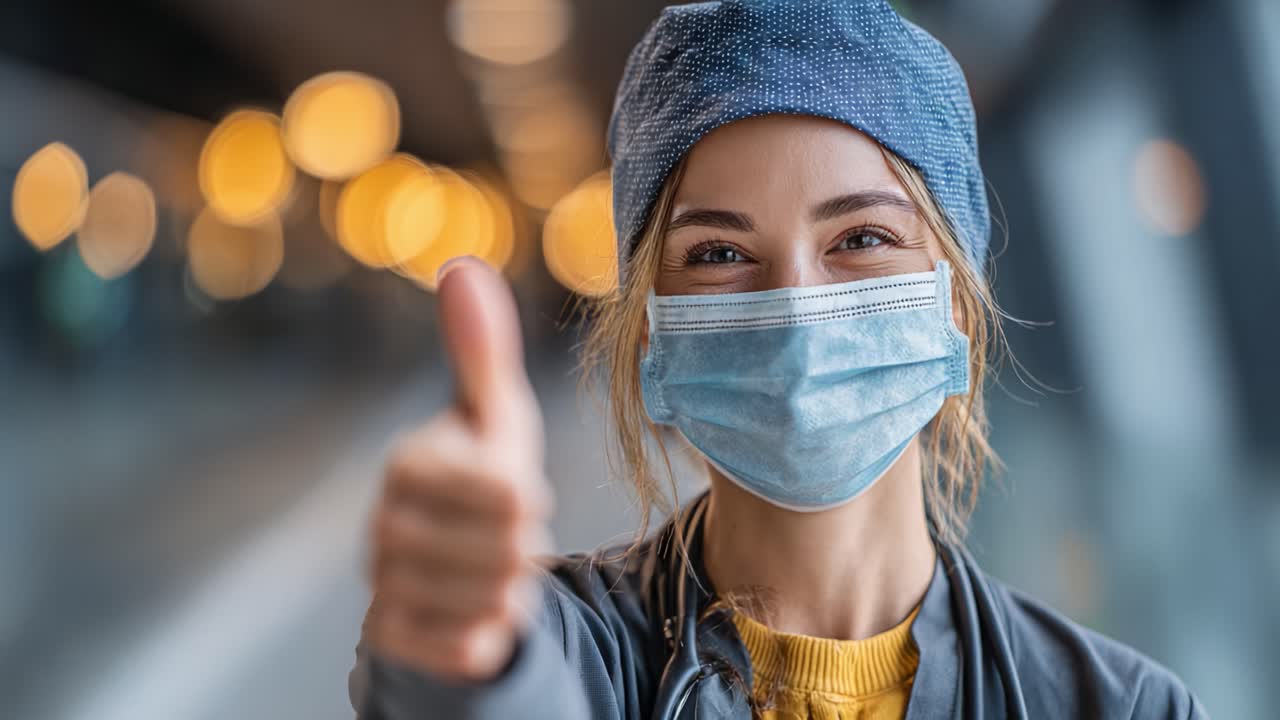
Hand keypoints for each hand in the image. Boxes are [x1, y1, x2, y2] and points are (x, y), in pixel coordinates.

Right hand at [365, 256, 551, 680]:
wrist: (453, 561)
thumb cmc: (483, 474)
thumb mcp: (496, 414)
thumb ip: (483, 349)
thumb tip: (462, 265)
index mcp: (409, 463)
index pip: (504, 490)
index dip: (528, 499)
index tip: (525, 497)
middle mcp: (383, 523)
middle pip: (502, 551)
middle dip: (526, 550)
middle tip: (519, 541)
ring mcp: (382, 583)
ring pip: (485, 602)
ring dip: (512, 591)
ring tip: (504, 572)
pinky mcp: (390, 636)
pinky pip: (458, 649)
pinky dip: (486, 637)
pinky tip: (484, 616)